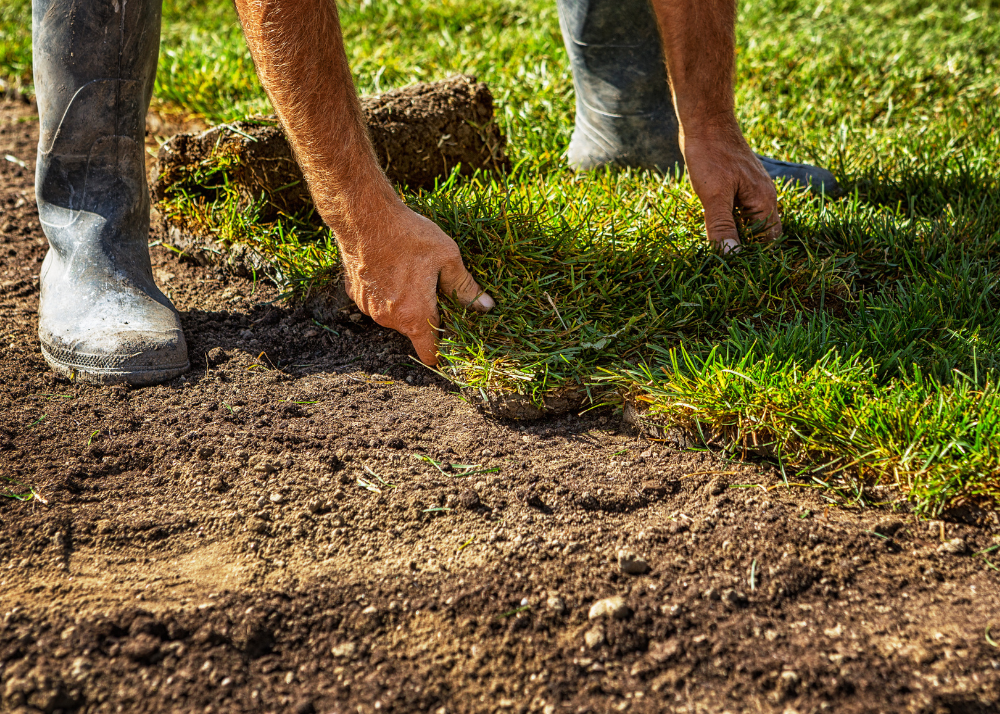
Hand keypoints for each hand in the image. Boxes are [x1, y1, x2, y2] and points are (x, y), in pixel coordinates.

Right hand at [340, 202, 493, 365]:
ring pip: (395, 315)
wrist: (364, 216)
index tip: (451, 340)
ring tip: (411, 271)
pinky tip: (391, 267)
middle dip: (426, 315)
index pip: (429, 353)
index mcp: (415, 316)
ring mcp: (369, 308)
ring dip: (405, 302)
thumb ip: (465, 287)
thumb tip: (485, 307)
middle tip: (435, 287)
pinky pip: (377, 301)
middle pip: (414, 330)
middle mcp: (389, 319)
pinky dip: (386, 291)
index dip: (442, 352)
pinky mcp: (356, 294)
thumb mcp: (448, 258)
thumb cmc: (409, 236)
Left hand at [681, 123, 781, 251]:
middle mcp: (763, 196)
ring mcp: (751, 189)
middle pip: (761, 232)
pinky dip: (728, 219)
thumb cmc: (711, 155)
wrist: (706, 121)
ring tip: (715, 246)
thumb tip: (732, 256)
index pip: (770, 239)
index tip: (735, 269)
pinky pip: (738, 209)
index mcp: (764, 201)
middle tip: (723, 261)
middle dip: (745, 247)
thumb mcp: (714, 196)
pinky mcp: (738, 183)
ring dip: (734, 233)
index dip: (755, 255)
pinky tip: (711, 224)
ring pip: (748, 221)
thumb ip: (722, 227)